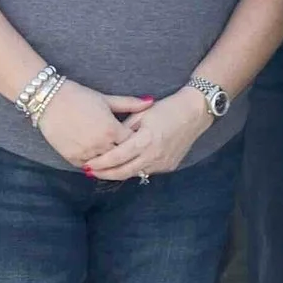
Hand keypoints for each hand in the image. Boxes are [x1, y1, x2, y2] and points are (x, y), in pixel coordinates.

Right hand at [38, 80, 130, 170]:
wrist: (50, 100)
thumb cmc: (80, 97)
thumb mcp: (106, 99)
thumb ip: (129, 103)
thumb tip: (150, 101)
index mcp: (111, 130)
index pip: (132, 143)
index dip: (136, 141)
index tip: (138, 140)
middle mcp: (100, 145)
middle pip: (120, 157)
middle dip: (125, 154)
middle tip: (129, 153)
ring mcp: (86, 154)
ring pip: (105, 166)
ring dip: (109, 162)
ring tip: (114, 157)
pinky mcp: (72, 158)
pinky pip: (88, 168)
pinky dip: (93, 165)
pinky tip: (97, 160)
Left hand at [87, 88, 212, 181]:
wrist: (194, 113)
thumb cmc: (167, 109)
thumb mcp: (142, 114)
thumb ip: (124, 129)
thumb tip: (108, 141)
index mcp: (146, 140)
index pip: (117, 158)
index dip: (101, 163)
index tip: (88, 165)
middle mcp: (154, 156)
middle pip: (123, 172)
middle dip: (105, 173)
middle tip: (90, 172)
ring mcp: (163, 163)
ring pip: (135, 173)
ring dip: (119, 172)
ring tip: (103, 170)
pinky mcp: (169, 166)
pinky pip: (147, 170)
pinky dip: (134, 168)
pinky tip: (125, 165)